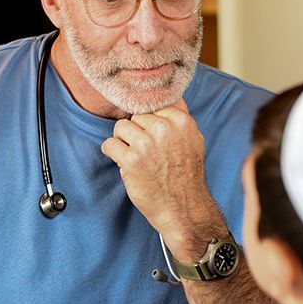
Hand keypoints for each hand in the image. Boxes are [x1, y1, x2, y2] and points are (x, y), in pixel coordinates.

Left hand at [101, 99, 224, 259]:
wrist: (183, 208)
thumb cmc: (186, 176)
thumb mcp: (193, 140)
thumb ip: (180, 117)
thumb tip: (167, 95)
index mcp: (181, 121)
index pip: (154, 104)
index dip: (149, 120)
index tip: (150, 133)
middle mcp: (164, 129)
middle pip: (136, 115)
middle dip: (136, 131)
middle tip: (145, 151)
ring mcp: (147, 143)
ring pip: (121, 127)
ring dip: (123, 141)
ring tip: (135, 157)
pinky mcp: (131, 159)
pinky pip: (109, 144)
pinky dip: (112, 153)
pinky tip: (124, 163)